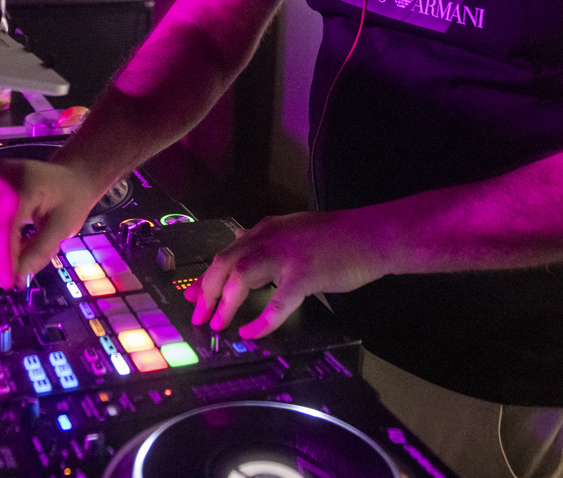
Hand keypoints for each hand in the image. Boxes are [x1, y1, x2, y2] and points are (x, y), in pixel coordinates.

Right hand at [0, 157, 101, 288]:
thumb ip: (38, 252)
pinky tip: (5, 250)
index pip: (4, 226)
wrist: (70, 176)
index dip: (3, 257)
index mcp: (25, 183)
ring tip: (6, 269)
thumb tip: (17, 279)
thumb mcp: (62, 227)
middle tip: (4, 281)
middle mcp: (2, 176)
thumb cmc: (71, 200)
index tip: (8, 282)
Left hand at [183, 210, 386, 338]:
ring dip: (225, 302)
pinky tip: (253, 332)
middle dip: (205, 291)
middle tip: (198, 316)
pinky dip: (262, 320)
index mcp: (266, 230)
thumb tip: (242, 247)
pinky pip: (277, 302)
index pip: (226, 253)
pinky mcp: (305, 274)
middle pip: (224, 263)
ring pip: (240, 276)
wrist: (371, 235)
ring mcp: (286, 255)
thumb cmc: (337, 237)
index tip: (191, 296)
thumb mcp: (293, 231)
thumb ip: (267, 240)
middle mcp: (269, 238)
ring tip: (219, 324)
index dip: (205, 277)